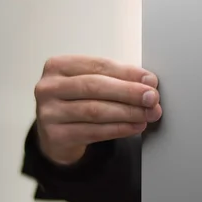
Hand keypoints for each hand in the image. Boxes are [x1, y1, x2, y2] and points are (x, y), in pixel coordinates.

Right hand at [34, 55, 161, 164]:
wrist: (57, 134)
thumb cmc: (80, 101)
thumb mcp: (94, 83)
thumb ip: (119, 79)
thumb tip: (149, 82)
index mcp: (58, 66)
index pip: (99, 66)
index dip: (128, 73)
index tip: (151, 80)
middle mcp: (49, 87)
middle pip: (95, 86)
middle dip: (129, 92)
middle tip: (152, 98)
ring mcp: (48, 113)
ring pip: (96, 110)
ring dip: (128, 112)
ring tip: (148, 114)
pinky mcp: (56, 136)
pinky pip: (94, 132)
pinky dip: (120, 129)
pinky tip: (136, 126)